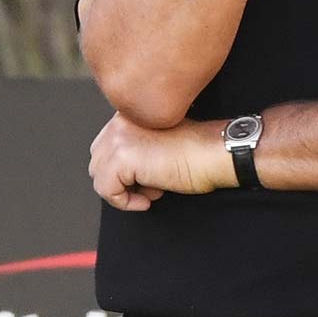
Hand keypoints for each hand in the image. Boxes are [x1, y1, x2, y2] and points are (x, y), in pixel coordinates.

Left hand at [87, 113, 231, 209]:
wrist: (218, 153)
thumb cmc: (199, 152)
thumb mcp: (159, 144)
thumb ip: (136, 148)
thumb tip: (119, 174)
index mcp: (129, 114)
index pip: (106, 147)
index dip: (124, 170)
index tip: (148, 179)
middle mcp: (120, 121)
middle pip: (98, 161)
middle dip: (120, 180)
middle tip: (150, 186)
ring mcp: (119, 137)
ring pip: (99, 176)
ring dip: (124, 191)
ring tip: (153, 190)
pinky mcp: (123, 157)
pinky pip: (106, 189)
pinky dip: (125, 202)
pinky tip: (148, 199)